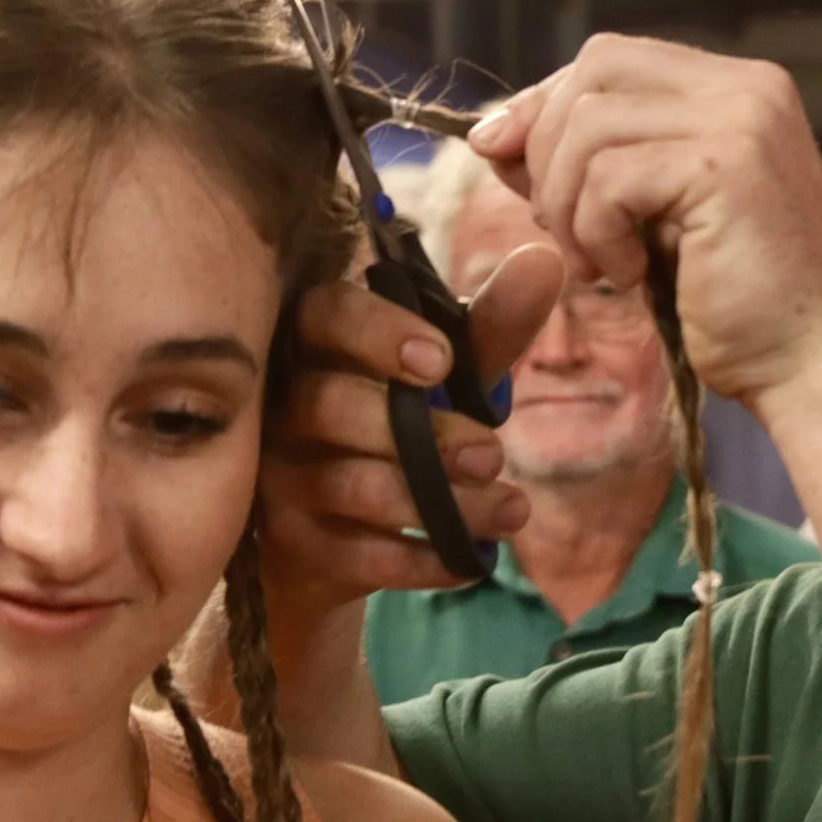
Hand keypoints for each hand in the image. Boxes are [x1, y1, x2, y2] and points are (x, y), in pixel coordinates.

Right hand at [259, 243, 565, 619]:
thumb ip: (490, 325)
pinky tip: (472, 561)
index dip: (379, 333)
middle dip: (423, 435)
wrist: (342, 537)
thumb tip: (545, 259)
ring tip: (514, 510)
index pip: (326, 313)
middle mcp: (280, 401)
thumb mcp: (447, 377)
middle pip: (329, 404)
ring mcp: (276, 475)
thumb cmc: (397, 425)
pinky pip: (353, 556)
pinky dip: (420, 562)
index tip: (442, 363)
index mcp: (314, 339)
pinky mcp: (288, 544)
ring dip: (439, 503)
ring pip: (349, 485)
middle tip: (495, 454)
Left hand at [472, 33, 821, 408]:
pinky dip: (597, 232)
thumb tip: (493, 135)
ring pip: (590, 124)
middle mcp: (746, 87)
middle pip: (594, 70)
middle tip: (559, 229)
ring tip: (603, 264)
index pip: (609, 60)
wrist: (817, 367)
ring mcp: (741, 119)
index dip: (544, 106)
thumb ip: (592, 166)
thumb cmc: (738, 307)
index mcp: (737, 89)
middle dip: (547, 149)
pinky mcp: (726, 164)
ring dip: (568, 205)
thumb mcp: (654, 218)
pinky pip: (609, 177)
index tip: (506, 162)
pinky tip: (631, 274)